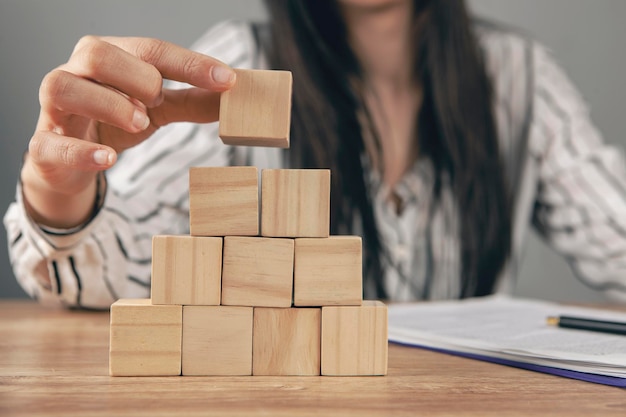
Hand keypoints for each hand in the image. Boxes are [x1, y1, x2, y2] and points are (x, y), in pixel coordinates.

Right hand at [21, 36, 235, 226]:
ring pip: (64, 87)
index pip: (150, 49)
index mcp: (110, 58)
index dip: (189, 63)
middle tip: (159, 102)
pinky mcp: (44, 144)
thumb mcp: (158, 110)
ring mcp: (54, 108)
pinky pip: (52, 143)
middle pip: (99, 54)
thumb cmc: (113, 122)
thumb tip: (232, 96)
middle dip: (138, 76)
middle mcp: (76, 72)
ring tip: (140, 123)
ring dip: (109, 105)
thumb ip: (192, 102)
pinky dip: (83, 152)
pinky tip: (109, 160)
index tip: (226, 78)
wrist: (70, 162)